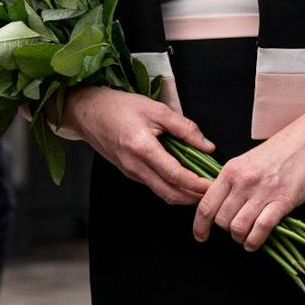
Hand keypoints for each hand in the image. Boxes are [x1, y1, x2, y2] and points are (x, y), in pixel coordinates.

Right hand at [63, 86, 216, 206]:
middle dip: (194, 197)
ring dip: (184, 194)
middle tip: (214, 192)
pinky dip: (172, 187)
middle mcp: (135, 166)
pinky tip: (185, 179)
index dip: (196, 183)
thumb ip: (184, 128)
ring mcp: (131, 172)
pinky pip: (154, 185)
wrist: (89, 112)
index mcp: (142, 148)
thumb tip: (206, 146)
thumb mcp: (157, 109)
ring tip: (203, 187)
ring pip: (162, 193)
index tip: (214, 184)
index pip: (174, 175)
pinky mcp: (130, 172)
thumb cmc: (120, 107)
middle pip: (169, 193)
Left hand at [193, 107, 304, 251]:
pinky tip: (255, 242)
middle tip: (235, 228)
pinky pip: (260, 230)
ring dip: (240, 238)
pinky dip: (254, 242)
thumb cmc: (282, 150)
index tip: (201, 235)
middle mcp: (244, 181)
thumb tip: (220, 204)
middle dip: (226, 230)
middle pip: (221, 220)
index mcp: (232, 170)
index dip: (199, 225)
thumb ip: (233, 181)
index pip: (206, 204)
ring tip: (246, 236)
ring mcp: (263, 192)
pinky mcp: (282, 202)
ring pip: (238, 228)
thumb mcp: (249, 160)